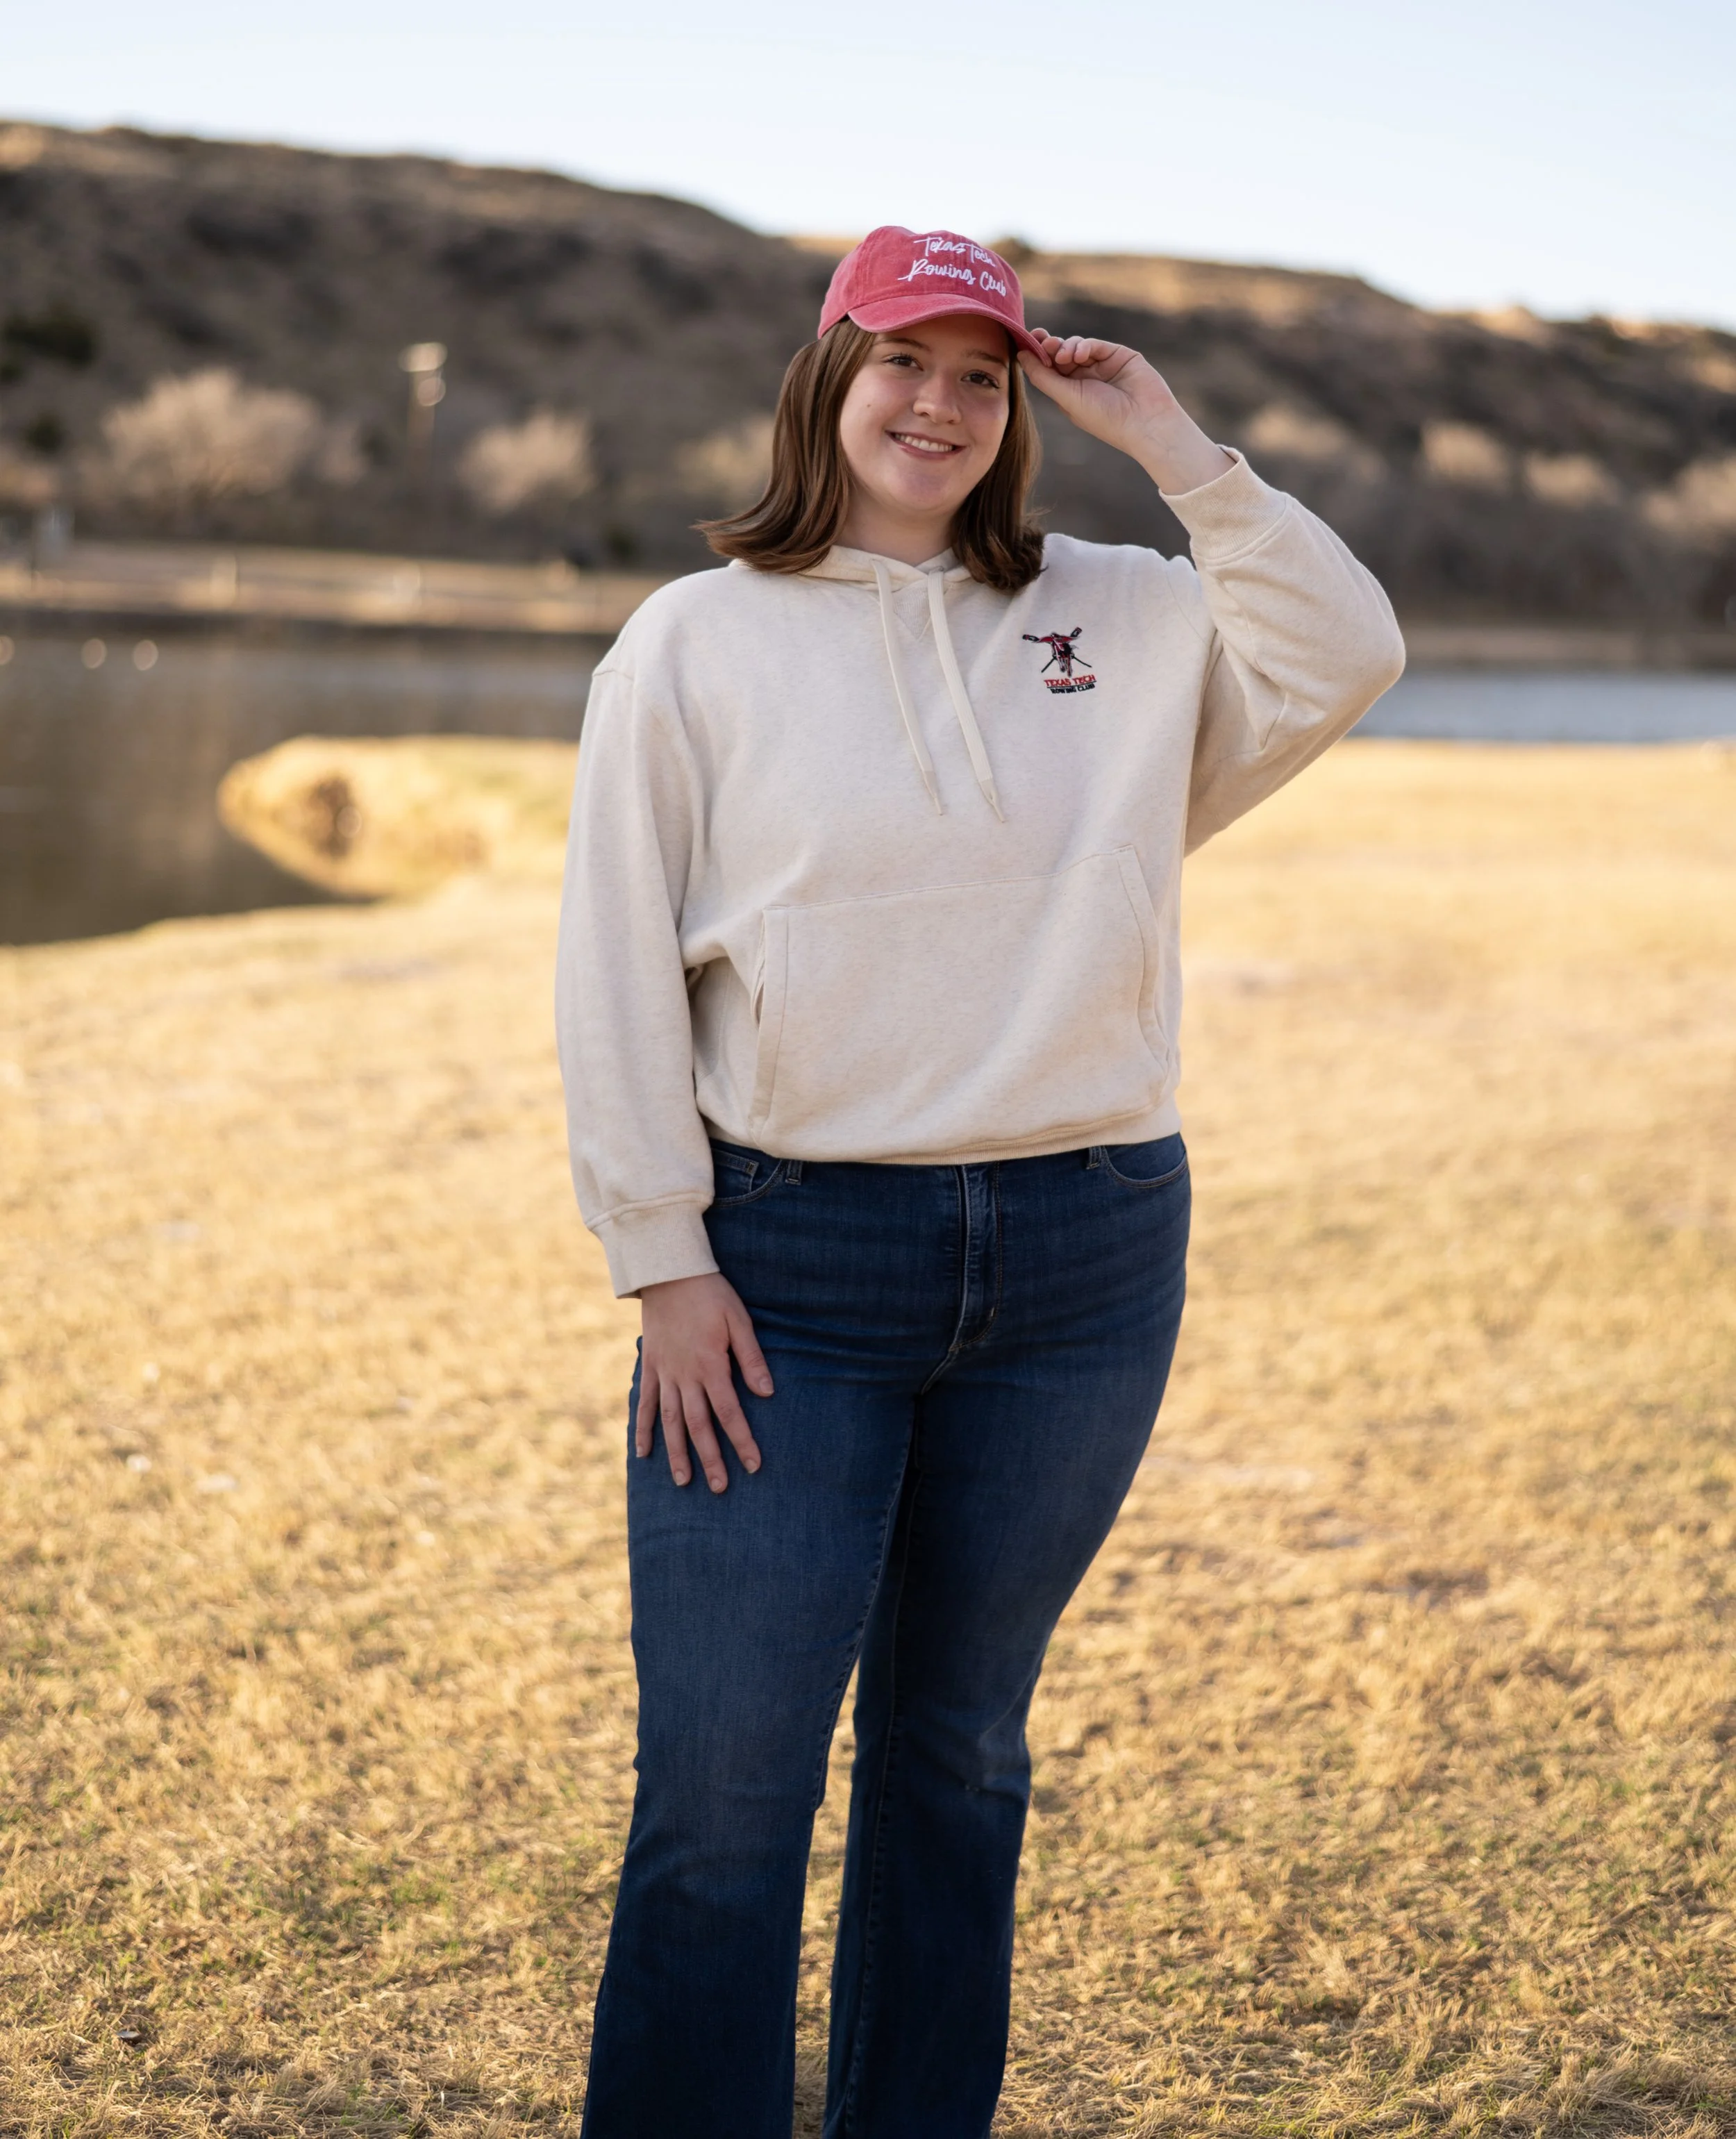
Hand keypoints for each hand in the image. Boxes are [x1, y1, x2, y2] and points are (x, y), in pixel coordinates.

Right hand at [637, 1272, 772, 1491]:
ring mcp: (664, 1372)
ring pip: (670, 1421)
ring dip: (677, 1453)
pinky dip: (644, 1429)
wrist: (668, 1271)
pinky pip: (646, 1403)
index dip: (742, 1441)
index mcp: (710, 1365)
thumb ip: (751, 1358)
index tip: (754, 1465)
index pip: (729, 1412)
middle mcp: (685, 1375)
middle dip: (710, 1458)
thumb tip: (767, 1393)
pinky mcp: (650, 1366)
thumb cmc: (710, 1293)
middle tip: (719, 1488)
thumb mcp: (739, 1319)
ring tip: (684, 1481)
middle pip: (698, 1426)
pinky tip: (644, 1453)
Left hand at [1018, 330, 1233, 495]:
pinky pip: (1095, 344)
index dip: (1037, 354)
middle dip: (1050, 346)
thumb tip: (1019, 355)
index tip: (1027, 340)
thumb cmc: (1104, 418)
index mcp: (1070, 393)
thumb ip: (1043, 376)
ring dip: (1067, 347)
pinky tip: (1082, 355)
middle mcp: (1085, 379)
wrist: (1145, 421)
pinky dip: (1085, 345)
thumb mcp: (1067, 398)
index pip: (1048, 368)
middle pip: (1060, 354)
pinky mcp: (1118, 355)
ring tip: (1066, 357)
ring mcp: (1102, 367)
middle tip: (1044, 341)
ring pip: (1076, 346)